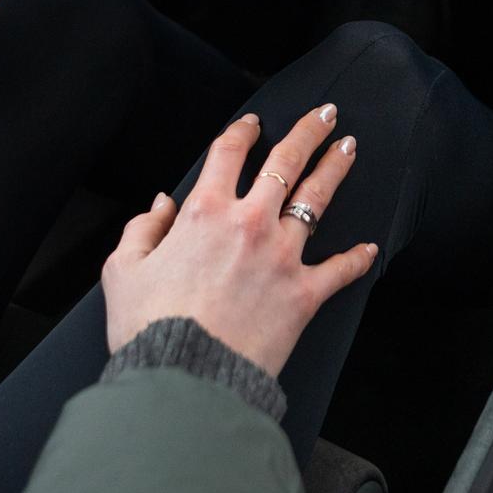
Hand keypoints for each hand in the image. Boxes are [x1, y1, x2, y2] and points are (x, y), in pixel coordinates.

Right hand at [101, 104, 380, 377]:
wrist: (186, 378)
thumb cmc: (149, 327)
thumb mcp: (123, 270)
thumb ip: (142, 229)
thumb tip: (161, 204)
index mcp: (204, 212)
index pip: (228, 153)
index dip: (243, 131)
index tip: (254, 124)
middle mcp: (250, 223)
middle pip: (286, 162)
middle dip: (309, 132)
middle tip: (327, 114)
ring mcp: (282, 256)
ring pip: (316, 200)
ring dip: (335, 170)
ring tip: (349, 149)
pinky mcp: (304, 294)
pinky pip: (339, 270)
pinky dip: (356, 259)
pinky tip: (369, 249)